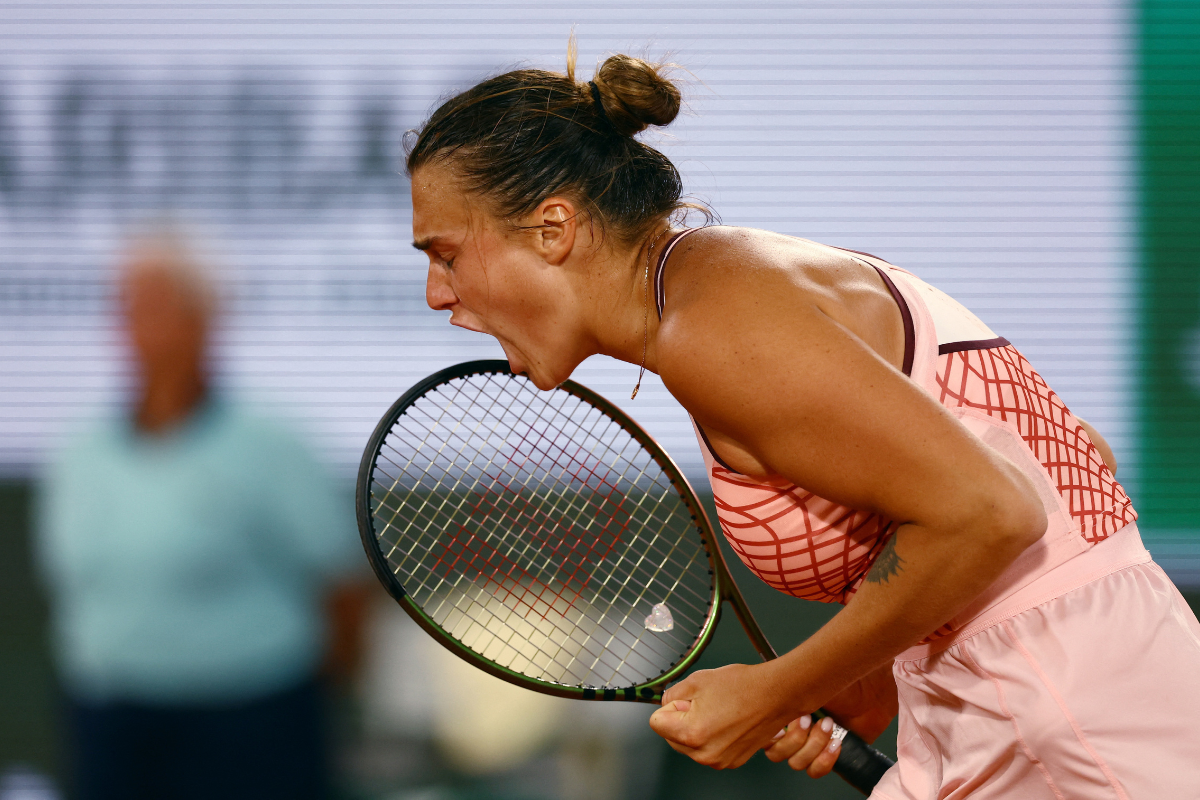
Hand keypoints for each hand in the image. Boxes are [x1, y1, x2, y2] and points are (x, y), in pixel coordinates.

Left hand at [648, 662, 791, 768]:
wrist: (776, 694)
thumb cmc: (744, 686)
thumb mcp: (698, 680)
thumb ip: (673, 694)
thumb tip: (665, 703)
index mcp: (692, 734)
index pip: (656, 723)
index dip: (670, 707)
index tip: (686, 700)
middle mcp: (704, 753)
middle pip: (671, 737)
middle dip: (682, 719)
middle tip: (705, 704)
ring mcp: (719, 760)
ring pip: (690, 744)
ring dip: (698, 728)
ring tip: (719, 711)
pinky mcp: (732, 761)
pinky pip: (709, 749)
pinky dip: (714, 736)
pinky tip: (728, 720)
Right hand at [764, 662, 896, 776]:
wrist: (871, 687)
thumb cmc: (840, 677)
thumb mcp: (806, 679)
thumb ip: (783, 688)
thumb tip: (765, 690)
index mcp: (784, 710)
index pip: (764, 733)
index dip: (769, 733)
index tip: (780, 723)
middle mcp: (796, 730)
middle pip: (776, 753)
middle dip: (793, 739)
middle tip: (807, 719)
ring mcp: (812, 744)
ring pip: (796, 762)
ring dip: (812, 746)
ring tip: (828, 726)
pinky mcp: (830, 755)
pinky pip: (816, 769)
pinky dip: (824, 759)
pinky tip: (835, 743)